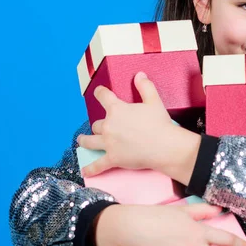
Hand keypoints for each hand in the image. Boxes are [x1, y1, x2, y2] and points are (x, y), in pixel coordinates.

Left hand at [77, 72, 199, 180]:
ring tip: (81, 140)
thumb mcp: (154, 101)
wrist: (164, 146)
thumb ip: (145, 86)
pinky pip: (98, 165)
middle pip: (97, 124)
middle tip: (104, 127)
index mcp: (117, 109)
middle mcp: (109, 125)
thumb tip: (139, 75)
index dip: (100, 93)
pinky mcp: (113, 158)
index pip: (103, 97)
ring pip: (90, 141)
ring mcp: (109, 143)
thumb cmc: (160, 123)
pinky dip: (91, 169)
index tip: (99, 92)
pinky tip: (85, 171)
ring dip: (85, 140)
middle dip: (100, 125)